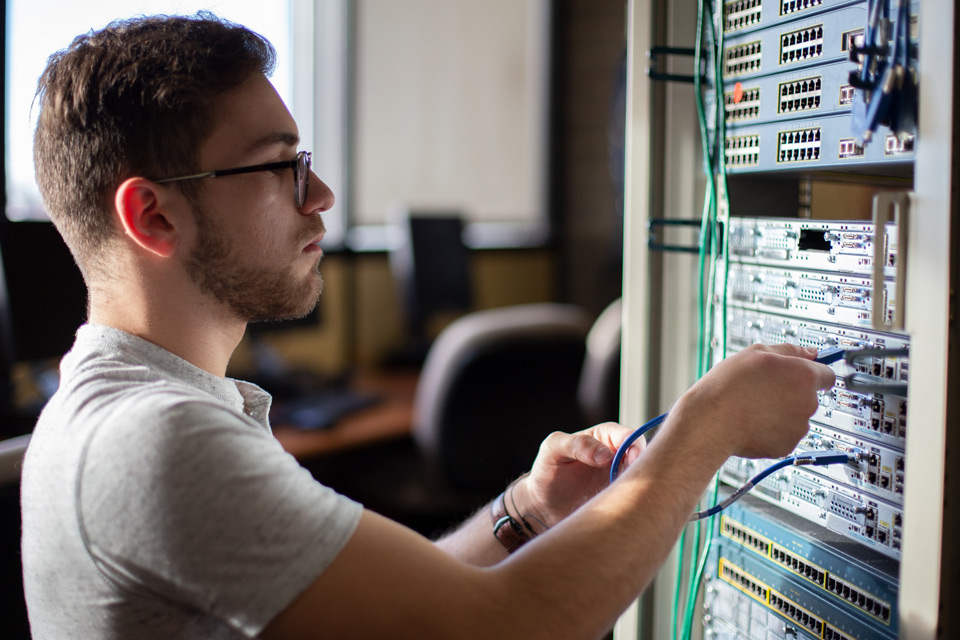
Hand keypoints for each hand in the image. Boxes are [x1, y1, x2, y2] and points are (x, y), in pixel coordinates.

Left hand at [511, 422, 645, 529]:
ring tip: (626, 494)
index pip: (627, 435)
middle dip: (643, 465)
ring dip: (641, 484)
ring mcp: (621, 478)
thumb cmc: (547, 470)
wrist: (543, 505)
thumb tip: (606, 455)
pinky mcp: (620, 499)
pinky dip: (637, 501)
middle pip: (642, 456)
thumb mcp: (553, 448)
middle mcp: (617, 456)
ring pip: (644, 478)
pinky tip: (627, 506)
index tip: (630, 459)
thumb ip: (577, 444)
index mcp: (603, 437)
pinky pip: (637, 498)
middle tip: (632, 478)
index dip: (633, 445)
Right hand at [672, 343, 835, 459]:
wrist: (711, 422)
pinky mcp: (786, 446)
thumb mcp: (756, 352)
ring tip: (754, 405)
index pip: (827, 374)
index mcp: (804, 376)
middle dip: (791, 392)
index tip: (805, 373)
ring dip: (782, 411)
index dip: (813, 372)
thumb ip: (789, 350)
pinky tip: (753, 421)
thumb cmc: (729, 387)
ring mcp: (798, 427)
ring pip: (796, 416)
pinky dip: (772, 429)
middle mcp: (808, 403)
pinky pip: (784, 434)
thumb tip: (809, 353)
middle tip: (764, 388)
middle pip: (809, 396)